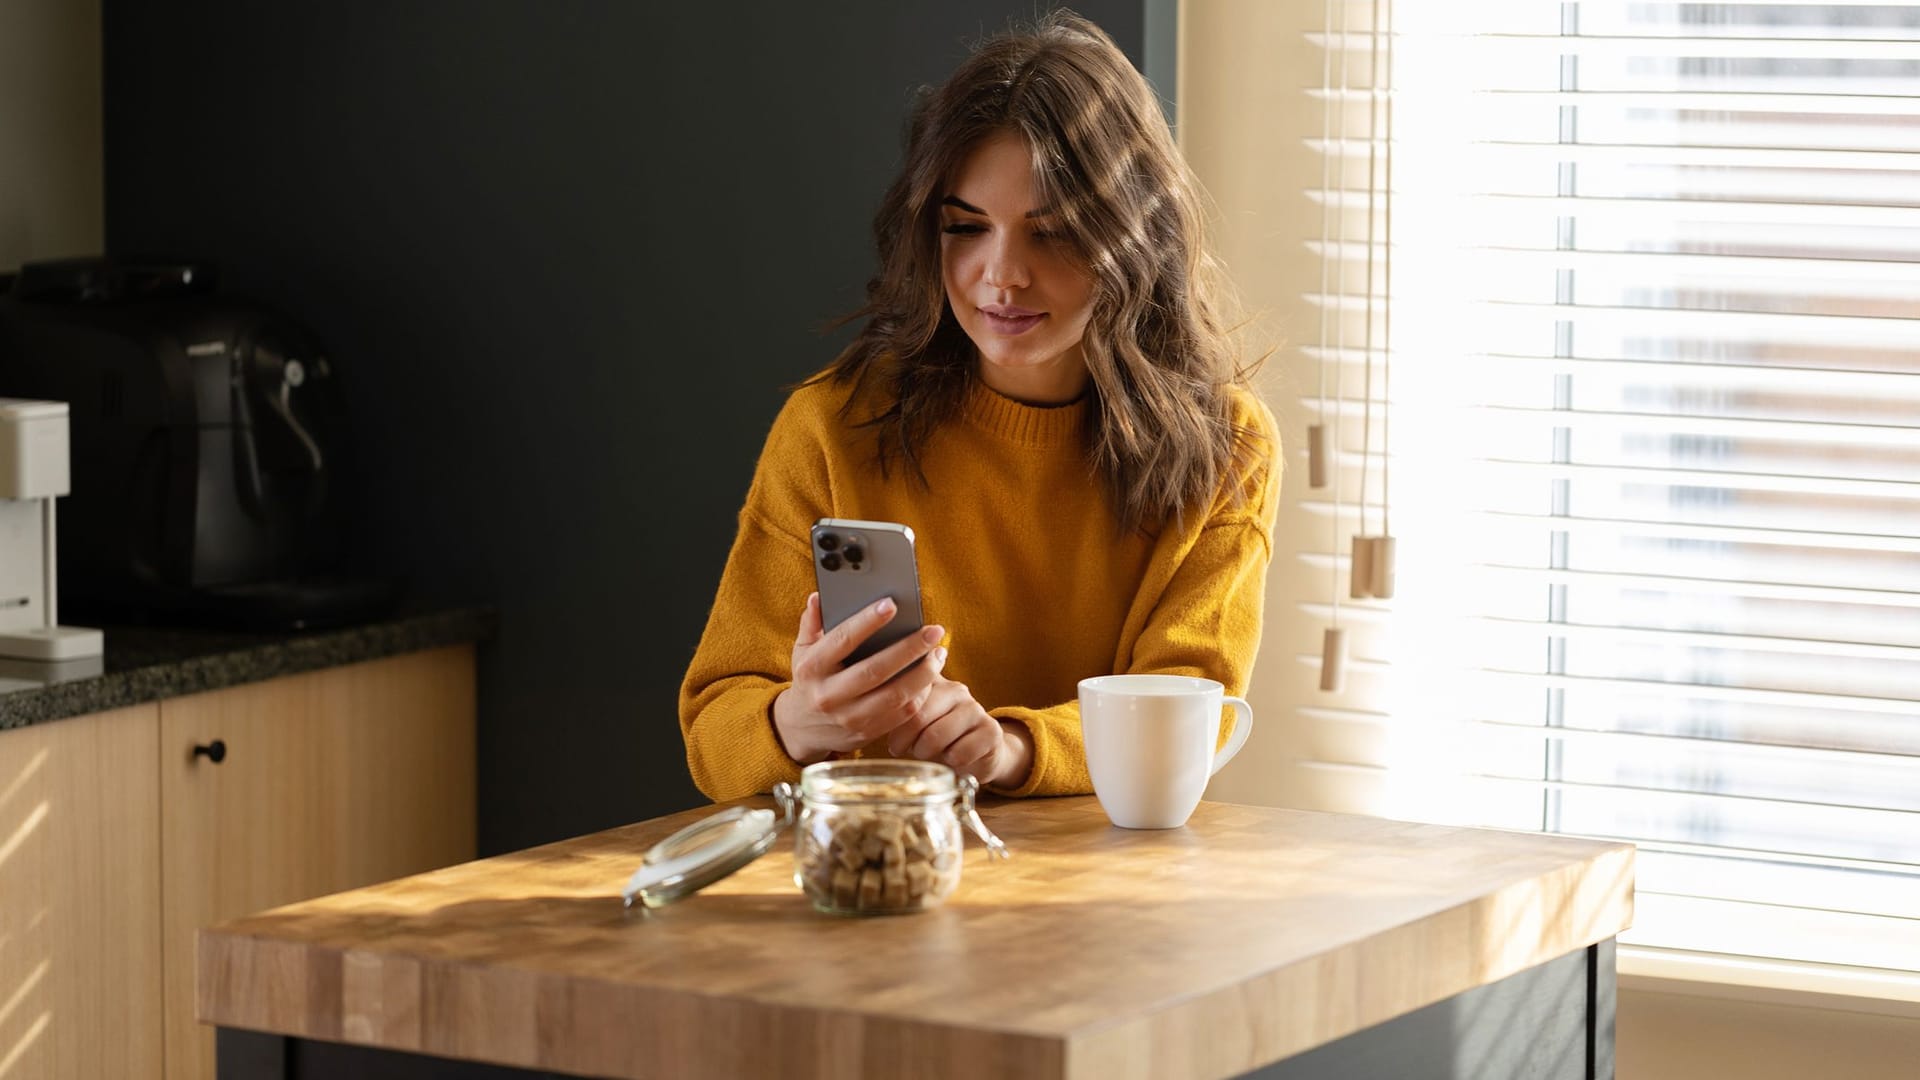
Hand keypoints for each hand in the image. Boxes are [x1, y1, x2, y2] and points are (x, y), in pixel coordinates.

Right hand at [771, 593, 944, 763]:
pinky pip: (901, 715)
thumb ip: (811, 624)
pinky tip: (931, 676)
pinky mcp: (866, 733)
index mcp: (812, 668)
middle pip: (876, 670)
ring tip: (939, 653)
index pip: (842, 640)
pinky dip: (920, 694)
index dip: (867, 621)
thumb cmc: (809, 680)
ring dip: (923, 674)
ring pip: (894, 696)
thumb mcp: (802, 651)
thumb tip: (819, 597)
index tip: (892, 604)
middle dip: (910, 648)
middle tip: (934, 631)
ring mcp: (848, 717)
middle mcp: (829, 695)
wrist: (801, 729)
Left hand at [886, 650, 1032, 787]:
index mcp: (931, 680)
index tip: (891, 736)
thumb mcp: (910, 720)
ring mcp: (975, 709)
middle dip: (904, 741)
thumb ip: (894, 709)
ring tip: (927, 752)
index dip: (891, 719)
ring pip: (936, 736)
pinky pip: (959, 753)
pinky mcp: (991, 732)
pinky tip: (952, 758)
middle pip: (917, 715)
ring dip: (926, 753)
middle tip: (903, 749)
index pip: (904, 692)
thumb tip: (868, 710)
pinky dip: (950, 762)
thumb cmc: (933, 736)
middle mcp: (955, 689)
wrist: (976, 754)